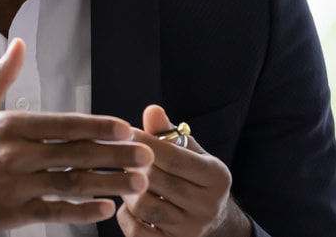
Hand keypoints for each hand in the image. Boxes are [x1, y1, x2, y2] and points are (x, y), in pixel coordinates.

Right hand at [0, 39, 153, 236]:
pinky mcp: (11, 214)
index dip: (95, 127)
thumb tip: (19, 43)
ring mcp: (14, 187)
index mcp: (8, 126)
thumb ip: (1, 74)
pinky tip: (105, 208)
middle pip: (74, 155)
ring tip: (137, 184)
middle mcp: (13, 155)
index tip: (124, 127)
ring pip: (70, 184)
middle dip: (114, 155)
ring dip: (107, 184)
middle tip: (146, 156)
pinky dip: (81, 212)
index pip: (61, 125)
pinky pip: (54, 212)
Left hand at [116, 105, 250, 236]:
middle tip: (119, 155)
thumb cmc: (196, 178)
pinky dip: (127, 216)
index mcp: (216, 177)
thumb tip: (151, 110)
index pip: (174, 157)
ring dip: (128, 190)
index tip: (125, 132)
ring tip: (126, 179)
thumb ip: (169, 133)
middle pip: (157, 181)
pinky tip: (129, 204)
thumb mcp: (192, 153)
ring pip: (145, 207)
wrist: (215, 221)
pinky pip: (138, 232)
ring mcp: (191, 229)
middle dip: (132, 165)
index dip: (144, 143)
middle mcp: (207, 205)